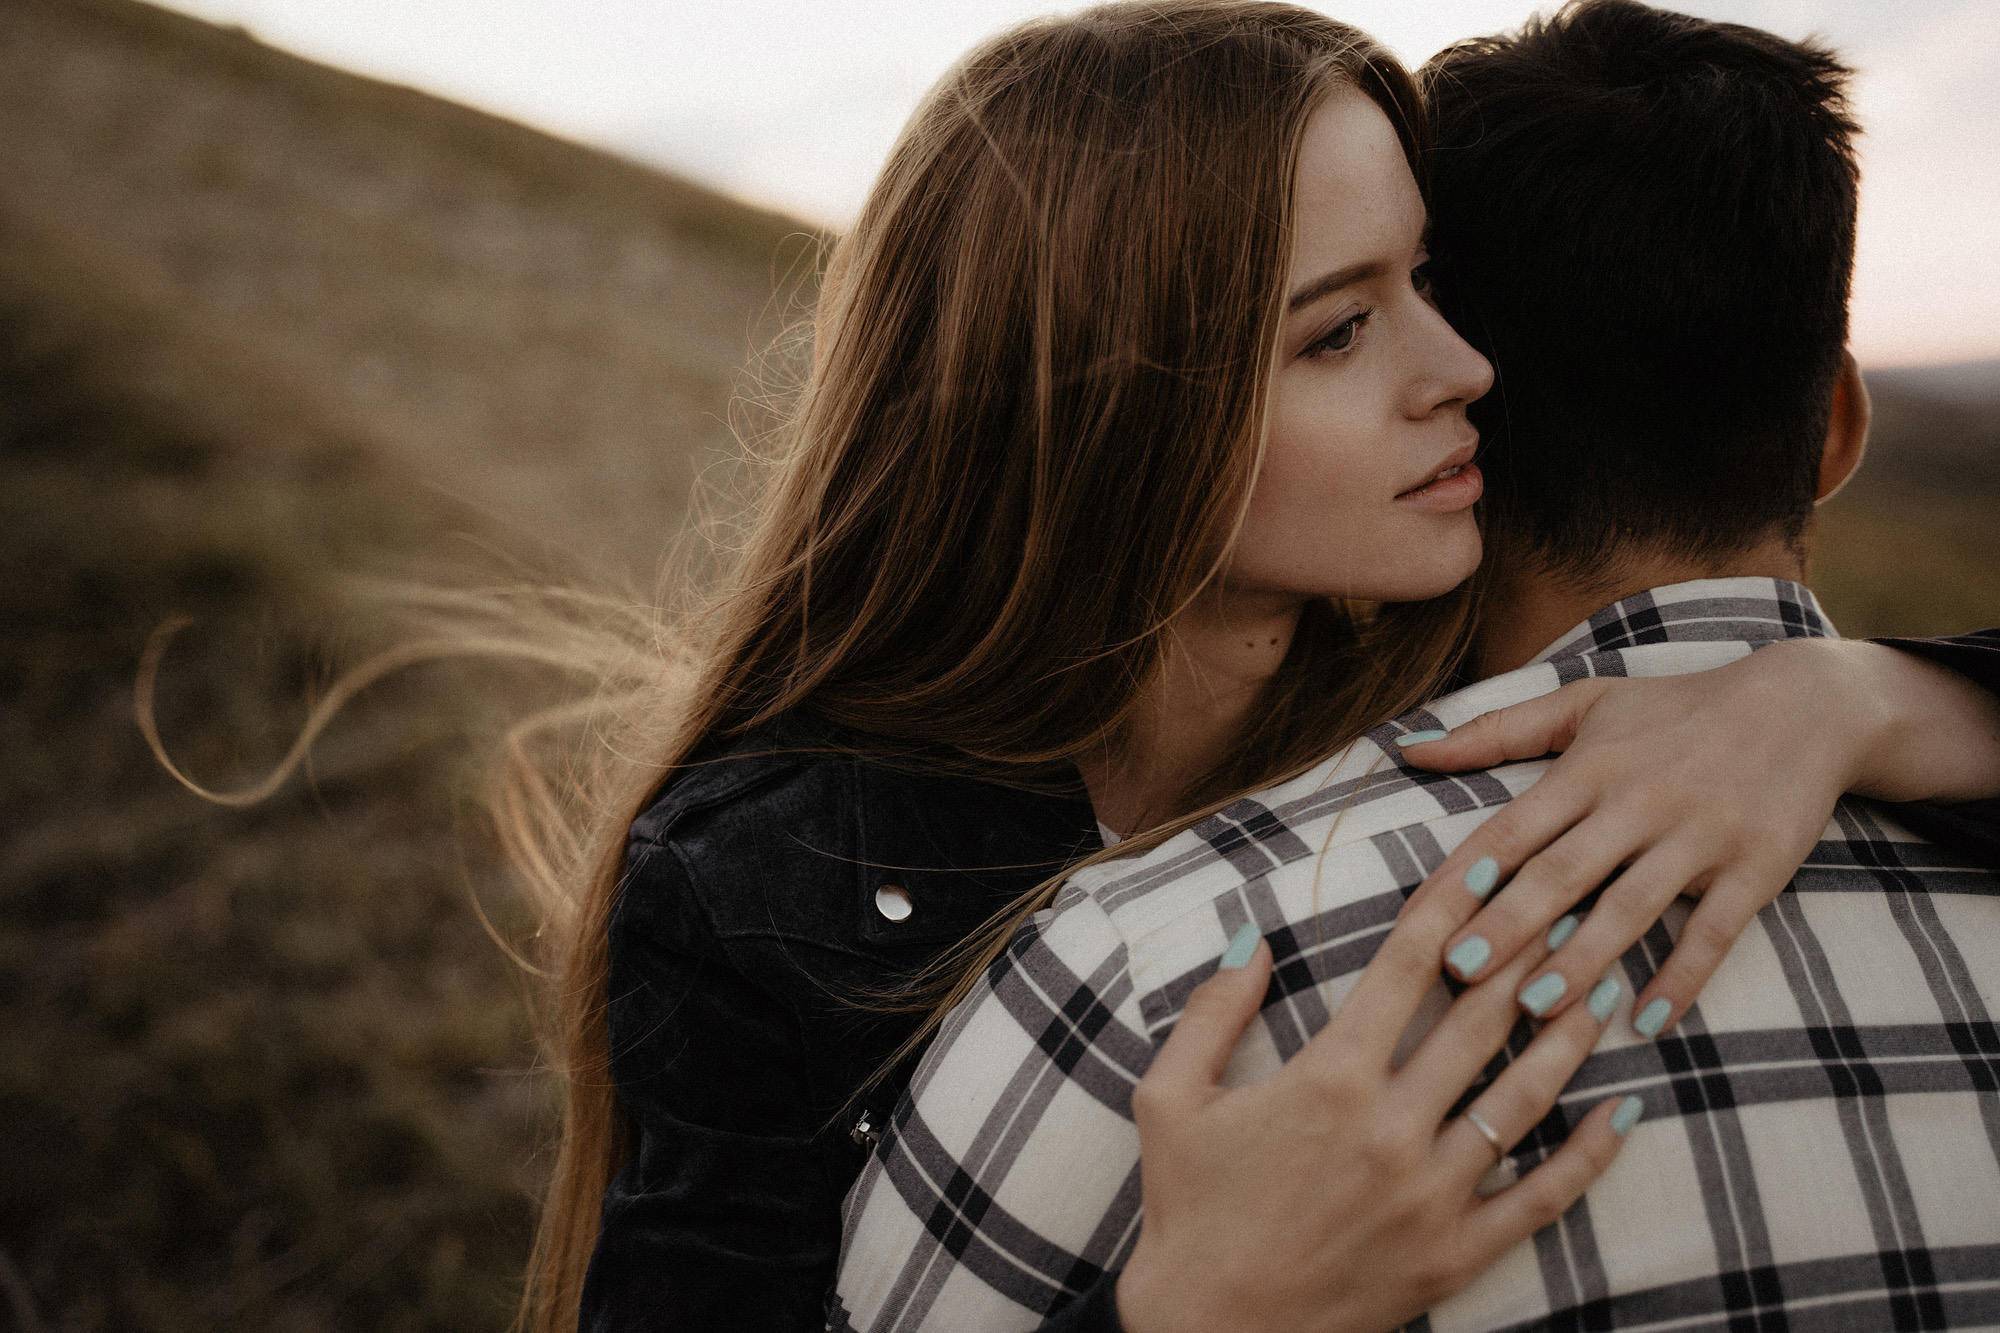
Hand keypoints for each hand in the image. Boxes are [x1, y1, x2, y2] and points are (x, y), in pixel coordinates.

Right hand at [1114, 876, 1637, 1332]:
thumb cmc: (1186, 1212)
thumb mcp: (1170, 1099)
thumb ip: (1213, 1012)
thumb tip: (1252, 938)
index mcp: (1328, 1078)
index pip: (1404, 967)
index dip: (1452, 905)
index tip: (1489, 862)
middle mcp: (1391, 1126)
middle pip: (1481, 1018)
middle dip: (1531, 951)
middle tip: (1575, 903)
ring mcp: (1431, 1193)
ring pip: (1523, 1096)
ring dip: (1570, 1034)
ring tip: (1607, 983)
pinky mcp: (1454, 1253)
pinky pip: (1542, 1196)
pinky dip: (1591, 1153)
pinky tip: (1626, 1109)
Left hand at [1396, 637, 1999, 1039]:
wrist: (1807, 704)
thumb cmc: (1676, 708)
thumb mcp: (1585, 703)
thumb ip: (1494, 730)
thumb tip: (1407, 748)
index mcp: (1589, 768)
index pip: (1512, 830)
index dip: (1464, 876)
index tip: (1417, 922)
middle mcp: (1639, 803)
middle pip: (1562, 872)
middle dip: (1508, 923)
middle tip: (1457, 973)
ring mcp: (1700, 837)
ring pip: (1632, 906)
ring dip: (1583, 958)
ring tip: (1535, 1007)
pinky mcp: (1755, 868)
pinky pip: (1715, 930)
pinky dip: (1683, 976)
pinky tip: (1647, 1020)